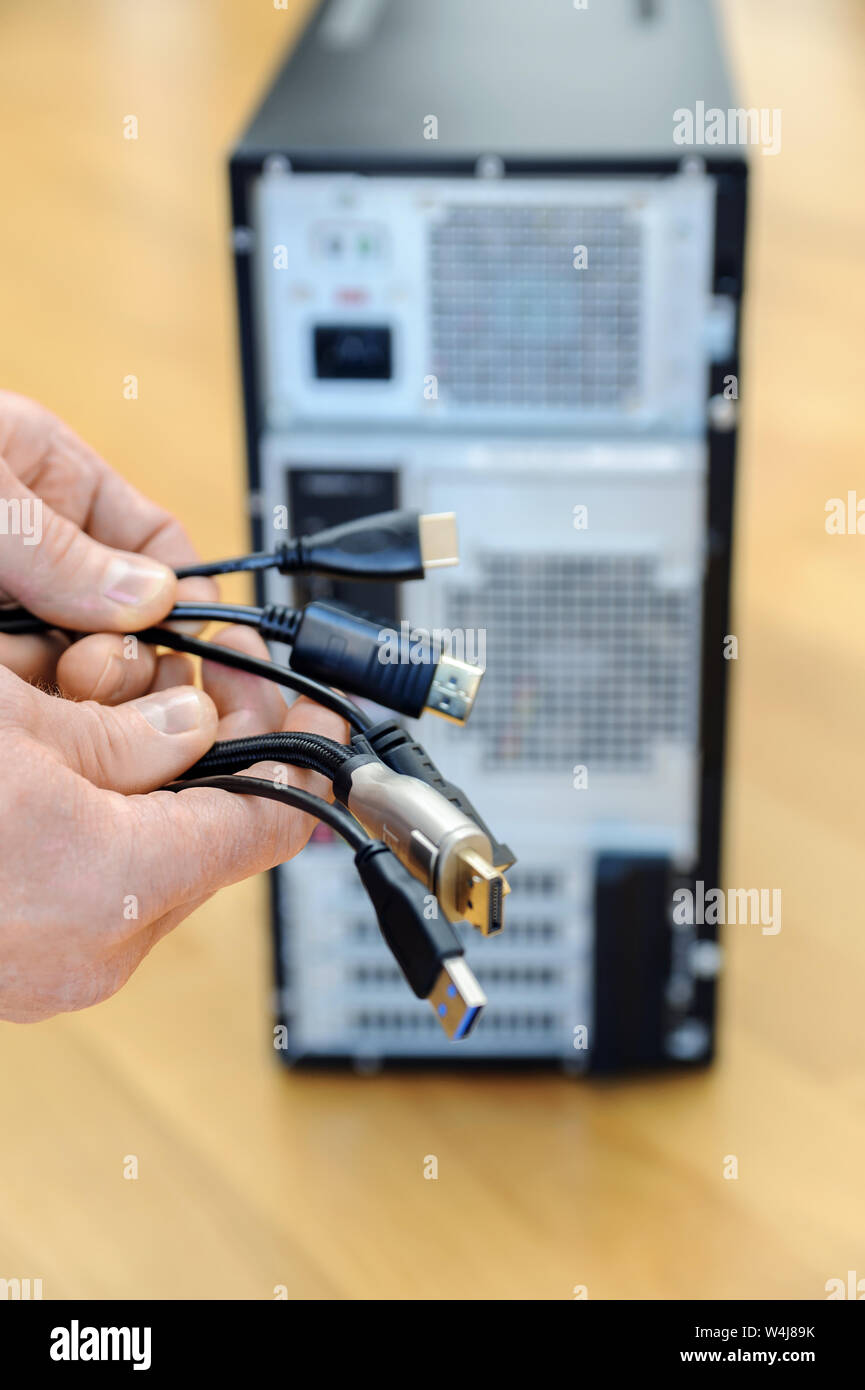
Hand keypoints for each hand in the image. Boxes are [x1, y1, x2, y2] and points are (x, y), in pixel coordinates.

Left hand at [0, 389, 216, 700]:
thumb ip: (57, 546)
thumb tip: (152, 597)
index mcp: (51, 476)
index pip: (156, 537)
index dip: (183, 591)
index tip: (187, 637)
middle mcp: (34, 545)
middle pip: (123, 616)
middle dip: (127, 650)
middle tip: (101, 667)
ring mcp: (2, 599)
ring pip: (75, 661)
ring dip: (79, 683)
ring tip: (54, 678)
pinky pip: (26, 685)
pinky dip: (32, 699)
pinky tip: (24, 692)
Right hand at [0, 624, 347, 1022]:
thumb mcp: (15, 724)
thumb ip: (124, 733)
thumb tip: (186, 729)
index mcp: (113, 887)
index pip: (264, 824)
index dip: (306, 756)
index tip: (321, 718)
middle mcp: (95, 951)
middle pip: (210, 837)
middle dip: (216, 748)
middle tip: (208, 680)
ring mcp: (53, 970)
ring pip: (151, 860)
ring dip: (151, 781)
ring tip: (116, 704)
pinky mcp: (18, 968)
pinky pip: (96, 888)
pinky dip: (100, 826)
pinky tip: (70, 762)